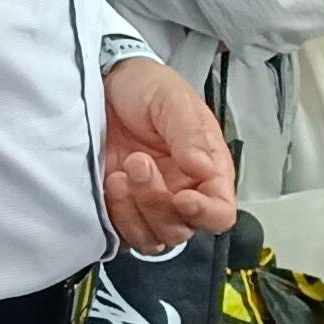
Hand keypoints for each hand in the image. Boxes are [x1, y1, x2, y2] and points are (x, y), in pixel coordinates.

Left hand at [100, 56, 237, 253]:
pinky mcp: (119, 209)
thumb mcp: (171, 99)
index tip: (183, 198)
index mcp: (207, 171)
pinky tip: (107, 183)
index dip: (206, 214)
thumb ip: (190, 134)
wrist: (103, 85)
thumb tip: (204, 169)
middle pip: (180, 229)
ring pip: (151, 238)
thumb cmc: (146, 89)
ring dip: (133, 211)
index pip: (220, 212)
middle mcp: (182, 194)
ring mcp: (149, 204)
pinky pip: (121, 236)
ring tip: (118, 172)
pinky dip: (115, 218)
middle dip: (156, 202)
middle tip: (136, 161)